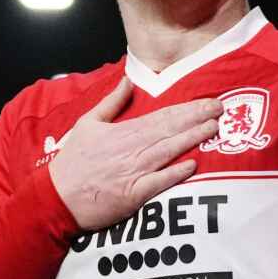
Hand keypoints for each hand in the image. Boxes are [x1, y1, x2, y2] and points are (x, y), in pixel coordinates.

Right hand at [48, 78, 221, 230]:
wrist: (56, 197)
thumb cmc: (73, 162)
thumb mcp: (87, 124)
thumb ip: (111, 102)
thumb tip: (128, 80)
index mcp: (123, 132)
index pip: (161, 116)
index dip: (187, 110)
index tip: (208, 103)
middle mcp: (132, 149)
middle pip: (170, 130)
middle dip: (197, 119)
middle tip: (221, 110)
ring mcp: (133, 172)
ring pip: (168, 151)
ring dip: (192, 139)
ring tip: (214, 129)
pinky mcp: (133, 195)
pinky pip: (158, 182)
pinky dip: (174, 173)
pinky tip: (193, 165)